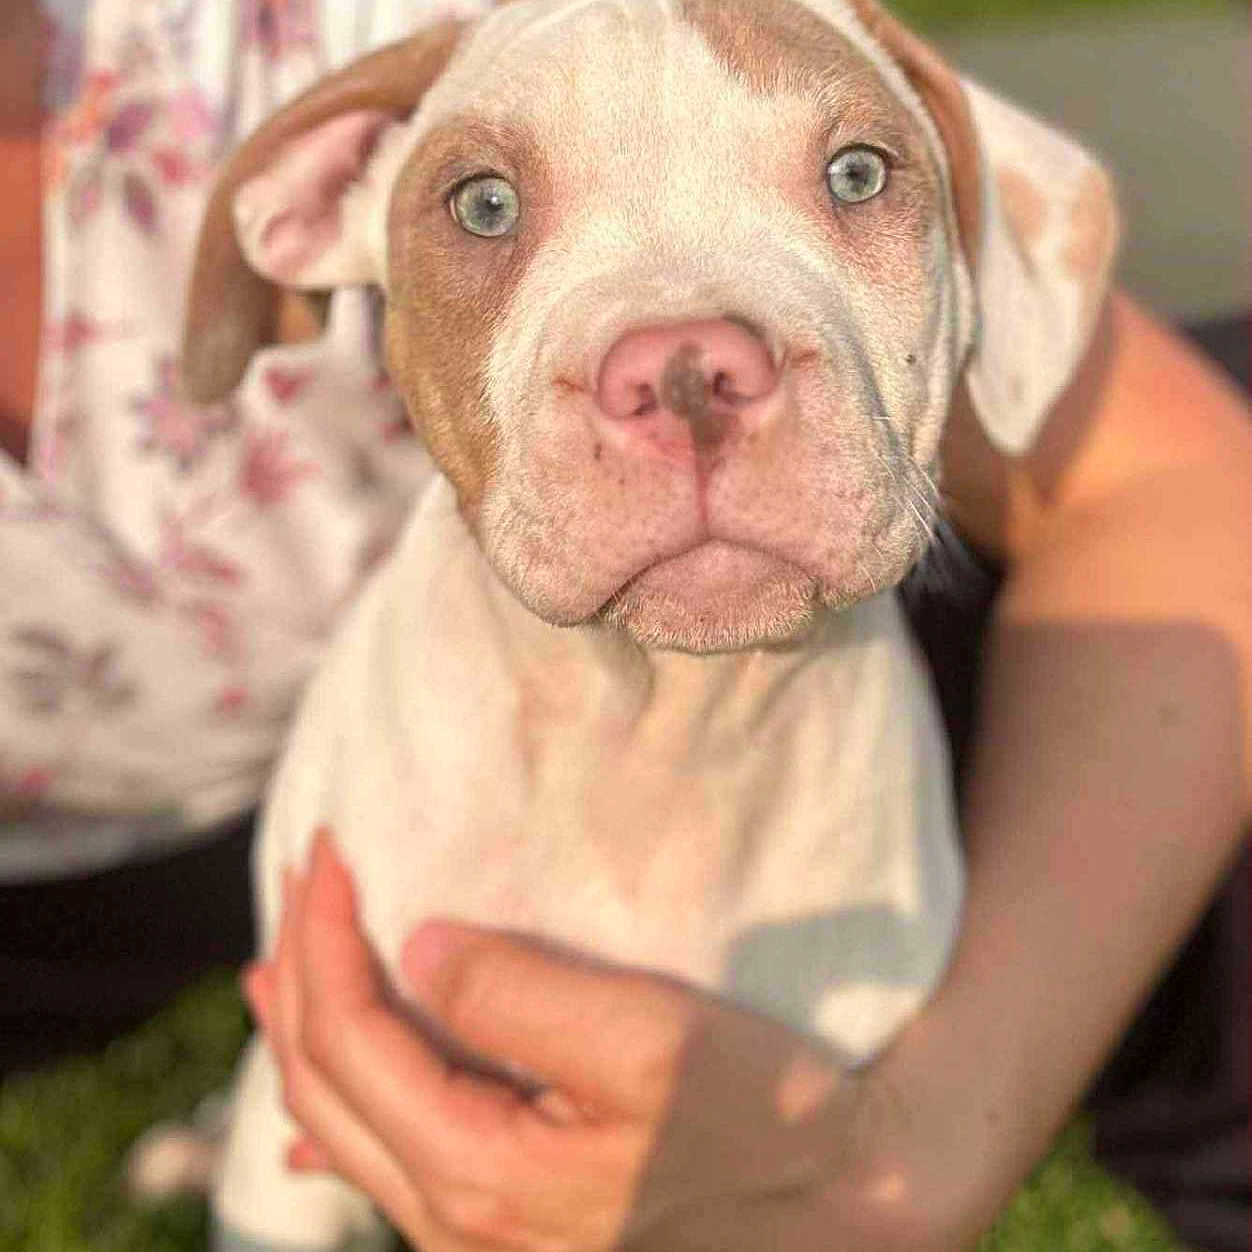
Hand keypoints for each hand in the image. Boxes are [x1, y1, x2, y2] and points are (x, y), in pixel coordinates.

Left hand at [244, 829, 859, 1251]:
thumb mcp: (643, 1037)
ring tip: (281, 971)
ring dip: (309, 1036)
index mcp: (477, 1170)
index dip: (324, 932)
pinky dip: (344, 1118)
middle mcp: (458, 1220)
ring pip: (350, 1127)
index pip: (349, 1036)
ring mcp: (481, 1234)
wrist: (843, 1198)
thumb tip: (419, 949)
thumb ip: (515, 996)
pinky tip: (311, 1125)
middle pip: (326, 1083)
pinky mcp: (515, 1223)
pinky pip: (394, 1168)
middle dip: (300, 971)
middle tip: (303, 876)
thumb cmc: (758, 1111)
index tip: (330, 846)